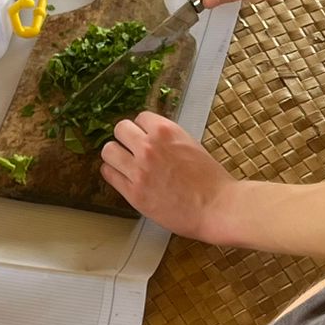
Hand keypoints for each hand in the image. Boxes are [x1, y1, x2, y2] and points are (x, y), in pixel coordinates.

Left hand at [102, 113, 238, 240]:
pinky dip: (114, 174)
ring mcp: (139, 170)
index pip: (140, 117)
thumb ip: (169, 140)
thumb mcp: (191, 146)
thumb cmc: (211, 180)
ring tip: (123, 163)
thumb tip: (153, 138)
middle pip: (120, 129)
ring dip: (115, 155)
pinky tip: (123, 177)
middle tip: (131, 149)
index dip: (143, 128)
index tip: (144, 136)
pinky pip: (109, 174)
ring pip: (108, 151)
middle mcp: (149, 147)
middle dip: (126, 138)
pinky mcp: (134, 193)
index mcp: (167, 132)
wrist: (216, 207)